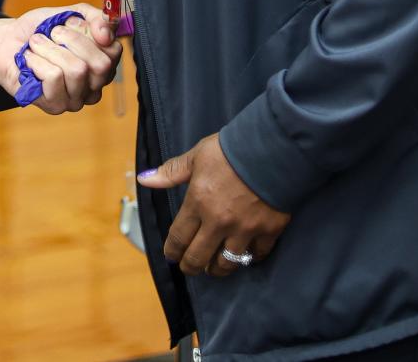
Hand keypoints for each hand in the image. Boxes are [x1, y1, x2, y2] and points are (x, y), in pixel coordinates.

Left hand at [0, 4, 119, 112]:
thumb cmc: (39, 30)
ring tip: (36, 45)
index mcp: (102, 64)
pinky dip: (37, 61)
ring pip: (77, 70)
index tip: (69, 23)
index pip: (113, 51)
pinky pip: (54, 78)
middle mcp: (94, 85)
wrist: (6, 41)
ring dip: (50, 49)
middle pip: (100, 64)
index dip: (90, 32)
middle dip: (70, 39)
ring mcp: (75, 99)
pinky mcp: (54, 105)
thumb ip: (95, 17)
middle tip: (51, 32)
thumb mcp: (69, 13)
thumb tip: (107, 32)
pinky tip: (30, 61)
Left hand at [138, 133, 290, 276]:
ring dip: (218, 269)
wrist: (274, 148)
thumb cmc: (231, 149)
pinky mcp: (269, 230)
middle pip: (199, 257)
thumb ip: (171, 172)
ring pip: (227, 263)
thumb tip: (143, 179)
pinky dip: (250, 258)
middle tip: (189, 268)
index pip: (178, 237)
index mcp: (198, 203)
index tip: (171, 256)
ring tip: (214, 268)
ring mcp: (245, 229)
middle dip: (191, 266)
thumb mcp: (197, 156)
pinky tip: (246, 256)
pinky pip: (257, 254)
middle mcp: (219, 222)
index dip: (172, 251)